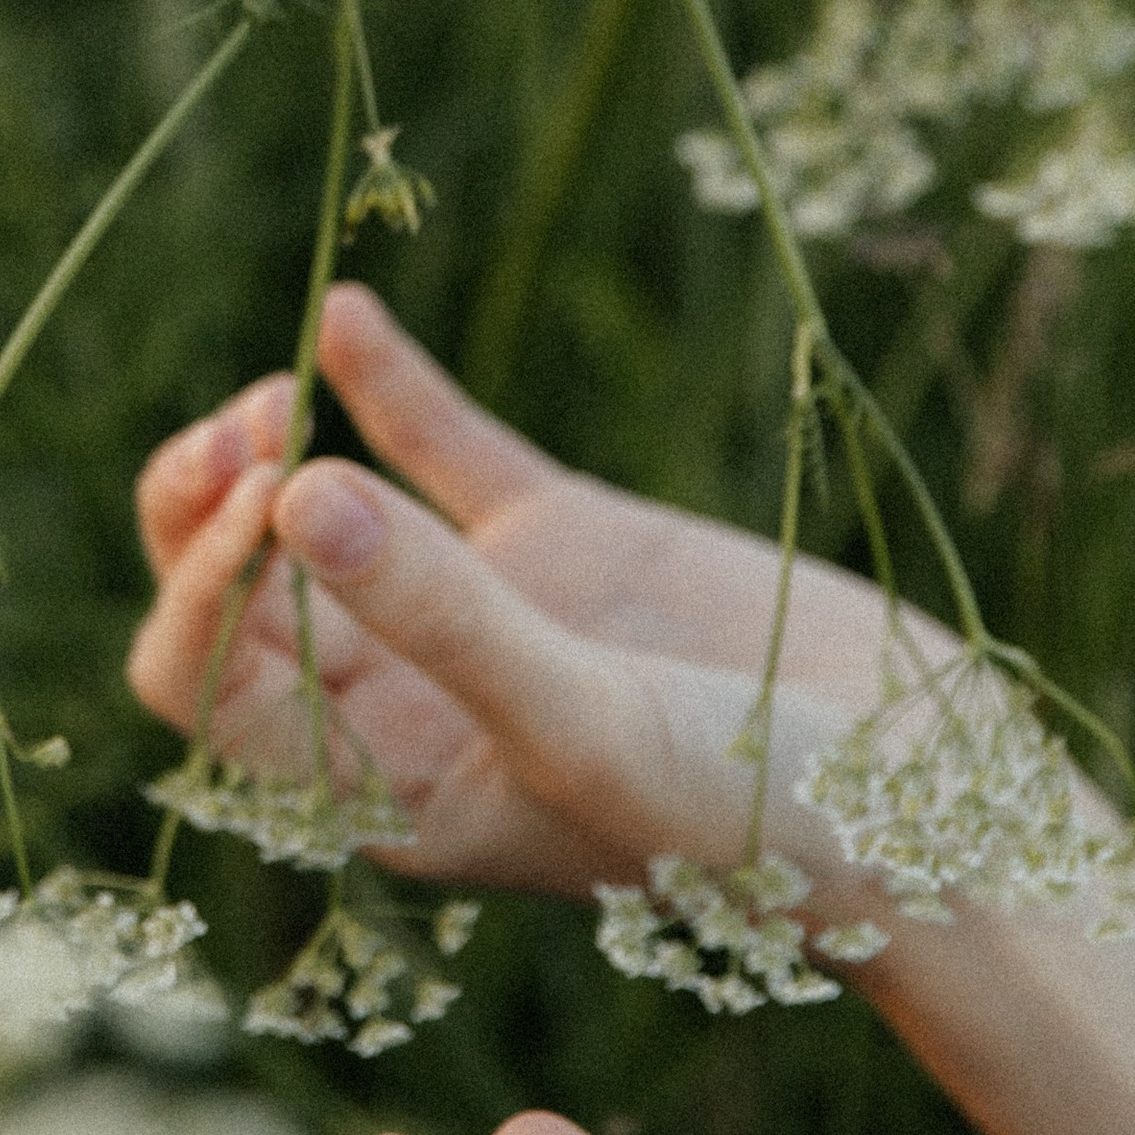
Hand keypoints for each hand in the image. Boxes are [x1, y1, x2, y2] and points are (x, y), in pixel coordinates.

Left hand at [128, 282, 943, 892]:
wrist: (933, 800)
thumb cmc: (754, 820)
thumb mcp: (582, 725)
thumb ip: (440, 619)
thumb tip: (291, 496)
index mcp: (386, 793)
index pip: (214, 688)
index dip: (201, 589)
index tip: (260, 502)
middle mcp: (412, 705)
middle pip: (243, 595)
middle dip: (210, 513)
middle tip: (243, 435)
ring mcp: (486, 611)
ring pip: (325, 515)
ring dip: (277, 448)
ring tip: (276, 390)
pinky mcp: (567, 541)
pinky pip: (445, 451)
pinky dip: (387, 387)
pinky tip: (344, 315)